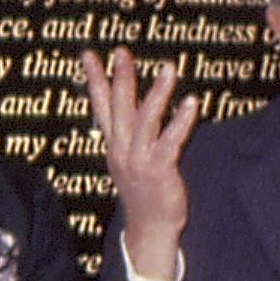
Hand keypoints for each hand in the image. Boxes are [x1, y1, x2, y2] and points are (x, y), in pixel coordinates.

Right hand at [77, 49, 196, 280]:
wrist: (150, 228)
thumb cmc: (145, 191)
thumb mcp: (131, 158)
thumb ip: (132, 132)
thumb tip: (136, 107)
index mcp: (114, 144)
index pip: (101, 106)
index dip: (95, 80)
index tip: (88, 54)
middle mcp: (122, 149)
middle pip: (119, 108)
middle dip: (120, 78)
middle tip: (122, 52)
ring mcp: (138, 160)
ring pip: (145, 120)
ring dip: (156, 93)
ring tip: (167, 69)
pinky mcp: (158, 170)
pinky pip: (170, 141)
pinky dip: (180, 121)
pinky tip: (191, 103)